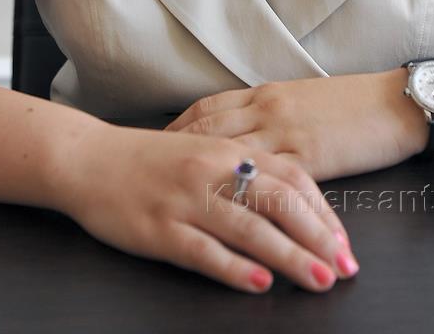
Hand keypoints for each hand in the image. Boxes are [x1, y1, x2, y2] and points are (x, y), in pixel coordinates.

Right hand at [54, 121, 359, 293]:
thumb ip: (245, 171)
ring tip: (319, 279)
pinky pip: (204, 251)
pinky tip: (259, 284)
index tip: (345, 243)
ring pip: (249, 228)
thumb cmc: (149, 160)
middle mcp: (211, 170)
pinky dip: (236, 269)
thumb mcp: (204, 153)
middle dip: (318, 237)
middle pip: (279, 201)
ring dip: (290, 257)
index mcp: (228, 150)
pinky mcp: (159, 229)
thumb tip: (294, 204)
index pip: (291, 179)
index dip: (323, 212)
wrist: (88, 158)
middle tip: (345, 267)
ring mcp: (185, 199)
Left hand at [163, 70, 427, 180]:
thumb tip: (245, 124)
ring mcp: (287, 134)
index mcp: (267, 93)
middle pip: (210, 129)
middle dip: (178, 151)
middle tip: (153, 170)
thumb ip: (272, 111)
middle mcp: (269, 110)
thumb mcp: (303, 98)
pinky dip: (246, 199)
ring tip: (179, 199)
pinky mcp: (309, 159)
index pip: (211, 107)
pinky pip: (269, 182)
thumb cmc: (353, 102)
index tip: (160, 141)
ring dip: (203, 178)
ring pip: (232, 156)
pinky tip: (230, 216)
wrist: (394, 102)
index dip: (181, 125)